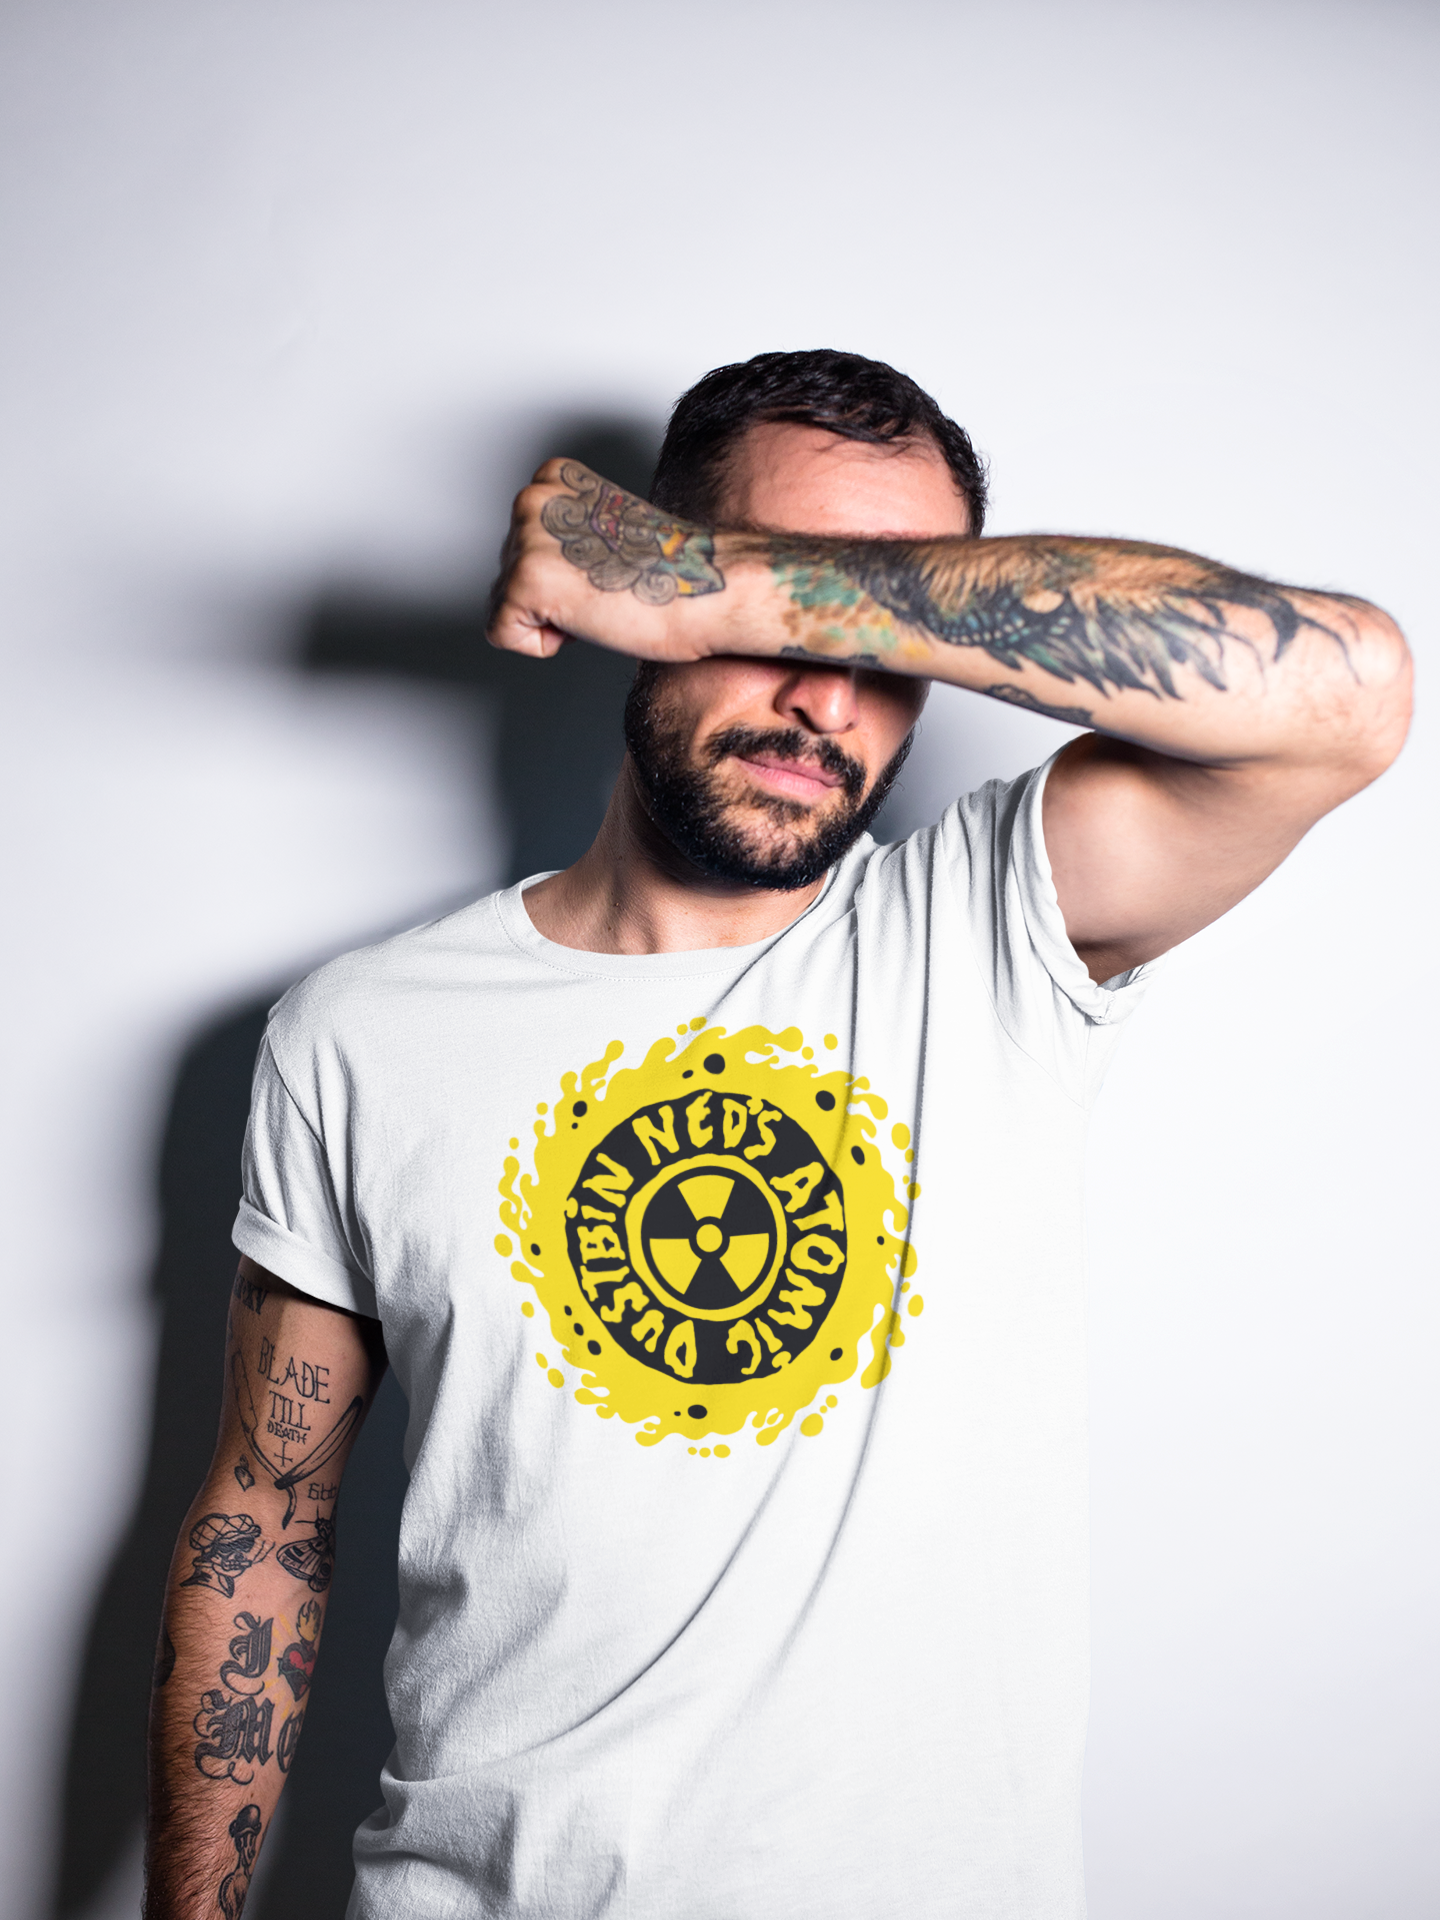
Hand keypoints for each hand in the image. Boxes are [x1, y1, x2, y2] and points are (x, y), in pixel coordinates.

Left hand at [487, 458, 728, 660]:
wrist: (702, 589)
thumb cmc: (666, 574)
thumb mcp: (605, 532)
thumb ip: (564, 534)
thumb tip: (539, 563)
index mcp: (552, 480)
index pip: (520, 547)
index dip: (561, 575)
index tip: (604, 571)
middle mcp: (533, 500)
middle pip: (507, 575)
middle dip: (550, 597)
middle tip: (603, 590)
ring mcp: (526, 537)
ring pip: (503, 605)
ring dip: (550, 619)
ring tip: (598, 601)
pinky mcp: (524, 580)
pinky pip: (502, 633)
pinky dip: (541, 644)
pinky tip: (584, 621)